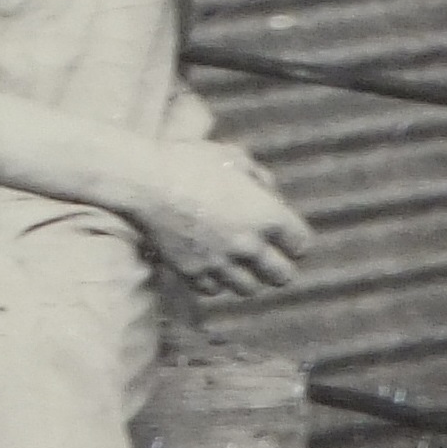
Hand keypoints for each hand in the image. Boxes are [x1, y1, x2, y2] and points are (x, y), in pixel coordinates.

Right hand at [124, 137, 314, 297]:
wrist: (145, 182)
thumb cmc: (190, 162)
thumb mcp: (234, 157)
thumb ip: (259, 178)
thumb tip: (268, 194)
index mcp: (267, 215)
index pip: (301, 245)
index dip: (294, 241)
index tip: (283, 237)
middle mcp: (248, 245)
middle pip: (282, 277)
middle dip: (278, 268)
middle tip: (266, 259)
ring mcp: (219, 262)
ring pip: (249, 289)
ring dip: (246, 277)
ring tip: (236, 263)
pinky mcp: (191, 273)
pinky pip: (213, 290)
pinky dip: (214, 281)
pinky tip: (208, 265)